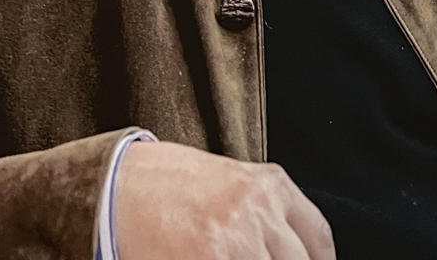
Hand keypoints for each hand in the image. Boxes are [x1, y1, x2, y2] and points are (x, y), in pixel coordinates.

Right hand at [114, 141, 334, 259]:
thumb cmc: (172, 187)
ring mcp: (234, 240)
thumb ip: (268, 214)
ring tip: (229, 259)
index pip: (318, 238)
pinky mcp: (206, 259)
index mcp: (271, 186)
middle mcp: (259, 211)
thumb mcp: (234, 184)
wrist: (118, 187)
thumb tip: (291, 251)